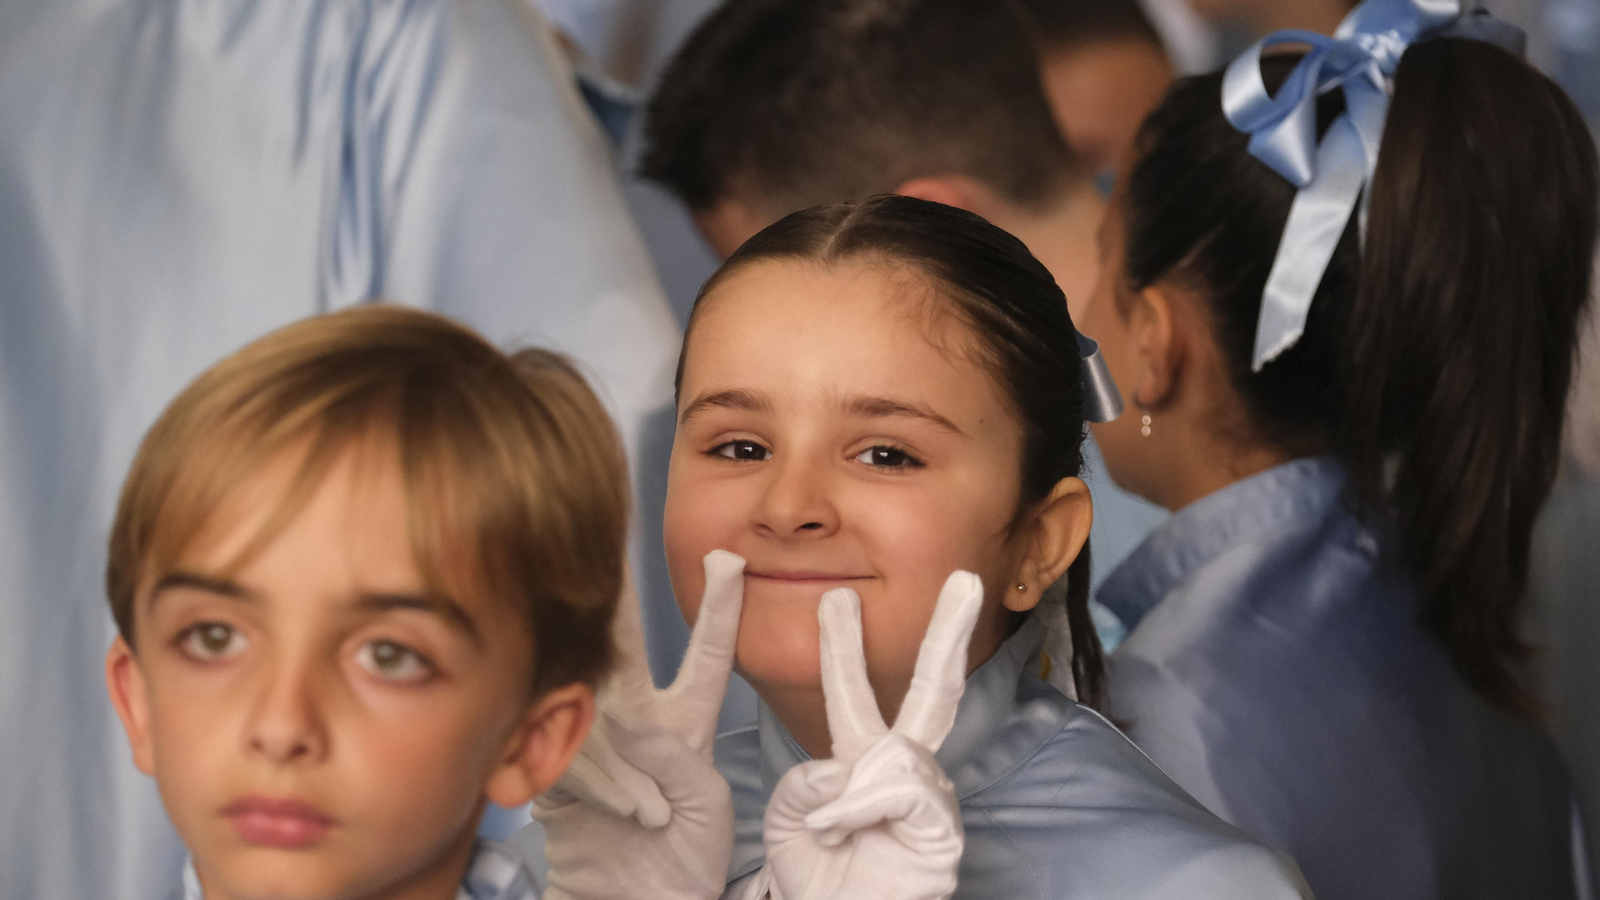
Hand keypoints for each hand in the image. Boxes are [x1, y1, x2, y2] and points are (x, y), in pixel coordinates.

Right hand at [534, 551, 745, 899]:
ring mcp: (593, 738)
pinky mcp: (558, 769)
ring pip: (595, 712)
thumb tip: (625, 723)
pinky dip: (607, 789)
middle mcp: (637, 714)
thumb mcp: (706, 800)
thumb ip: (674, 755)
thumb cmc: (687, 853)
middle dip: (619, 594)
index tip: (730, 555)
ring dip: (627, 766)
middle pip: (624, 642)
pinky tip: (631, 814)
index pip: (706, 649)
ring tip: (655, 813)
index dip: (719, 604)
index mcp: (687, 716)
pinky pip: (574, 759)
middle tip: (606, 544)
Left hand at [760, 572, 982, 899]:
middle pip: (935, 688)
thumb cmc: (817, 879)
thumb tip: (843, 770)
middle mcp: (904, 767)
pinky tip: (839, 834)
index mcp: (863, 757)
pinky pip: (900, 787)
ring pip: (894, 750)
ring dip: (849, 791)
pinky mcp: (944, 828)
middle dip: (949, 632)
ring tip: (826, 831)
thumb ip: (805, 781)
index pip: (856, 689)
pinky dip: (859, 808)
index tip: (840, 595)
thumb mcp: (789, 818)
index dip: (846, 646)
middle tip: (965, 579)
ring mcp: (932, 797)